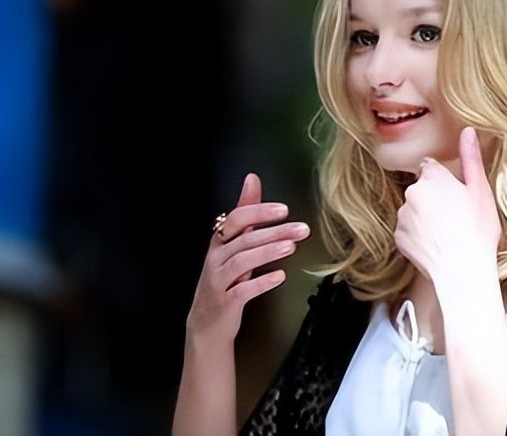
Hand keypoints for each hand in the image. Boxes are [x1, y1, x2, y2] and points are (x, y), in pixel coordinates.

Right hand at [186, 173, 309, 341]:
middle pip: (244, 239)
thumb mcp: (233, 245)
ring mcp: (218, 281)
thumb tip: (252, 180)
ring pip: (242, 262)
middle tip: (300, 229)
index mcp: (219, 242)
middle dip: (274, 232)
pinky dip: (261, 282)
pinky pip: (242, 290)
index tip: (284, 210)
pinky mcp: (225, 303)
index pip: (236, 219)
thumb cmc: (223, 280)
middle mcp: (216, 259)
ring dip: (268, 252)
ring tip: (291, 247)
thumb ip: (245, 214)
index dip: (259, 212)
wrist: (206, 325)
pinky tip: (279, 277)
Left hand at [394, 127, 501, 280]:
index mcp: (432, 177)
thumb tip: (468, 131)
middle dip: (435, 199)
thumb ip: (471, 158)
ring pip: (414, 210)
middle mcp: (412, 192)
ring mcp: (403, 216)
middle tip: (456, 218)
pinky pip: (408, 231)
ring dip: (426, 218)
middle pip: (422, 189)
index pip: (432, 168)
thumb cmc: (477, 230)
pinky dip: (419, 236)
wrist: (462, 270)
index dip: (446, 182)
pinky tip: (436, 246)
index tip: (457, 197)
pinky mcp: (398, 237)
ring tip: (448, 234)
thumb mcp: (480, 191)